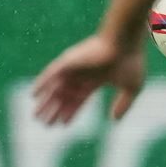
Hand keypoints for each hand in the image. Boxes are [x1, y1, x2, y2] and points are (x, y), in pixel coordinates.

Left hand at [31, 33, 145, 123]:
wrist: (126, 42)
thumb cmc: (131, 61)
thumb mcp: (131, 87)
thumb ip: (124, 104)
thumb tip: (114, 120)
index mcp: (96, 79)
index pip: (79, 98)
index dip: (71, 111)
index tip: (63, 124)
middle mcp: (82, 74)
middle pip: (64, 96)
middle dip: (55, 110)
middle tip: (45, 124)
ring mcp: (74, 67)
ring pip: (55, 88)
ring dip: (45, 102)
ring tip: (36, 116)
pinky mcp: (67, 62)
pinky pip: (50, 74)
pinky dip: (41, 84)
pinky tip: (33, 96)